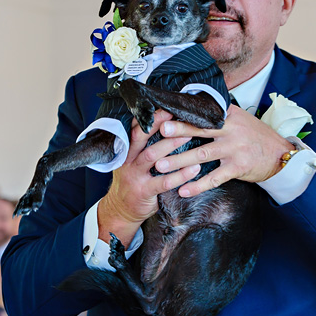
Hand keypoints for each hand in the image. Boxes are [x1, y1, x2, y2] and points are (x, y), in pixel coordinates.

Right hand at [97, 110, 199, 245]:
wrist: (120, 211)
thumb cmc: (133, 181)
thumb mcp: (131, 161)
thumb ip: (142, 146)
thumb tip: (164, 123)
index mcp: (126, 150)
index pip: (135, 128)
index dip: (148, 117)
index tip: (163, 105)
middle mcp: (128, 160)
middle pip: (141, 138)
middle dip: (159, 125)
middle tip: (176, 114)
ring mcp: (134, 176)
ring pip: (152, 156)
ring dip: (171, 145)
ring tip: (190, 136)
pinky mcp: (144, 192)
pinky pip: (163, 182)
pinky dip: (180, 175)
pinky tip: (194, 168)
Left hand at [155, 105, 294, 196]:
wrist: (280, 154)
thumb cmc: (255, 136)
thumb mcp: (239, 119)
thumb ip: (220, 114)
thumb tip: (196, 104)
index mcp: (228, 116)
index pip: (203, 113)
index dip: (183, 114)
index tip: (165, 115)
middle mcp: (230, 130)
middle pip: (200, 129)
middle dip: (178, 132)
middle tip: (159, 133)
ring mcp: (234, 149)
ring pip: (202, 154)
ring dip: (179, 161)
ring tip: (161, 166)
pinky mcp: (238, 167)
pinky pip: (214, 178)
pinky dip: (198, 185)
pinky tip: (184, 190)